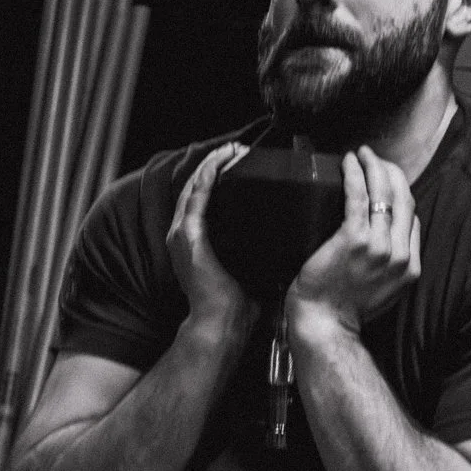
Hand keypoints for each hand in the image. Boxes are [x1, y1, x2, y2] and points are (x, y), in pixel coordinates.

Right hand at [166, 143, 258, 342]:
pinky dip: (207, 178)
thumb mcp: (247, 267)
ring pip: (195, 186)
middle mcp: (183, 233)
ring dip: (212, 165)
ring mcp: (182, 234)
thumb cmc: (236, 302)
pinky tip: (219, 163)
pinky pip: (196, 198)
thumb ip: (258, 250)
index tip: (236, 158)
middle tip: (235, 147)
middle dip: (214, 164)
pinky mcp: (188, 237)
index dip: (216, 174)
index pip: (203, 197)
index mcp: (195, 240)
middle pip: (196, 187)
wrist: (221, 323)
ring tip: (230, 149)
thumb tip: (287, 237)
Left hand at [286, 146, 420, 340]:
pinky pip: (358, 197)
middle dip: (392, 172)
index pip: (412, 218)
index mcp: (410, 267)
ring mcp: (378, 246)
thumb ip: (392, 267)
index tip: (387, 181)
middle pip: (404, 199)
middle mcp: (399, 254)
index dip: (401, 193)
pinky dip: (355, 174)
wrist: (326, 325)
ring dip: (374, 166)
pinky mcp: (353, 239)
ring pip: (384, 193)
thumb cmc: (346, 310)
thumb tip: (387, 243)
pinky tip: (350, 162)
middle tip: (376, 159)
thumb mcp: (384, 292)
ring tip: (362, 154)